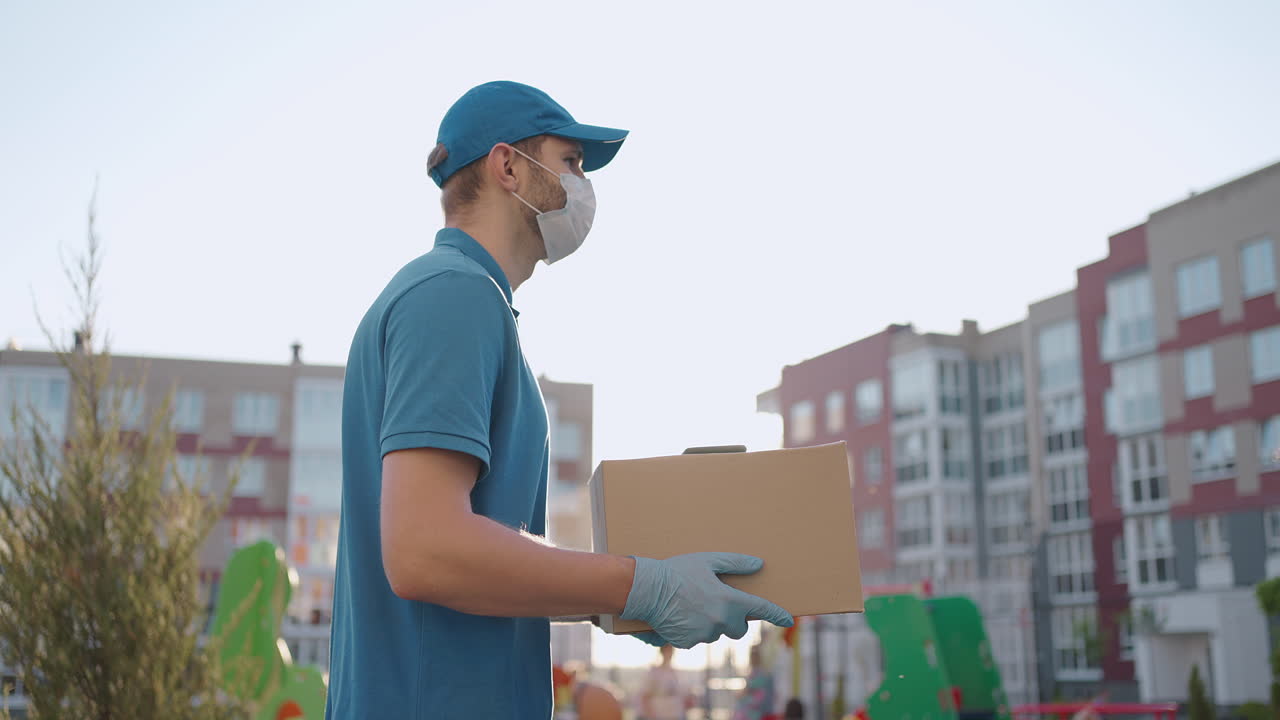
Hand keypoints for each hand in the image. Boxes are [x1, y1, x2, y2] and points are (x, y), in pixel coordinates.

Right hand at [621, 552, 793, 648]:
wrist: (647, 589)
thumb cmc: (677, 571)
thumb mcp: (708, 561)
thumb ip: (735, 563)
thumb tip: (758, 564)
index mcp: (729, 600)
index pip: (761, 609)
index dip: (777, 614)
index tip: (788, 619)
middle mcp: (720, 621)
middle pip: (739, 628)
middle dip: (734, 619)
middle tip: (717, 603)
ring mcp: (704, 634)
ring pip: (717, 633)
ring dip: (711, 623)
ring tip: (692, 606)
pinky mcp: (688, 643)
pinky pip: (698, 638)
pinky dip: (693, 630)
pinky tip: (681, 615)